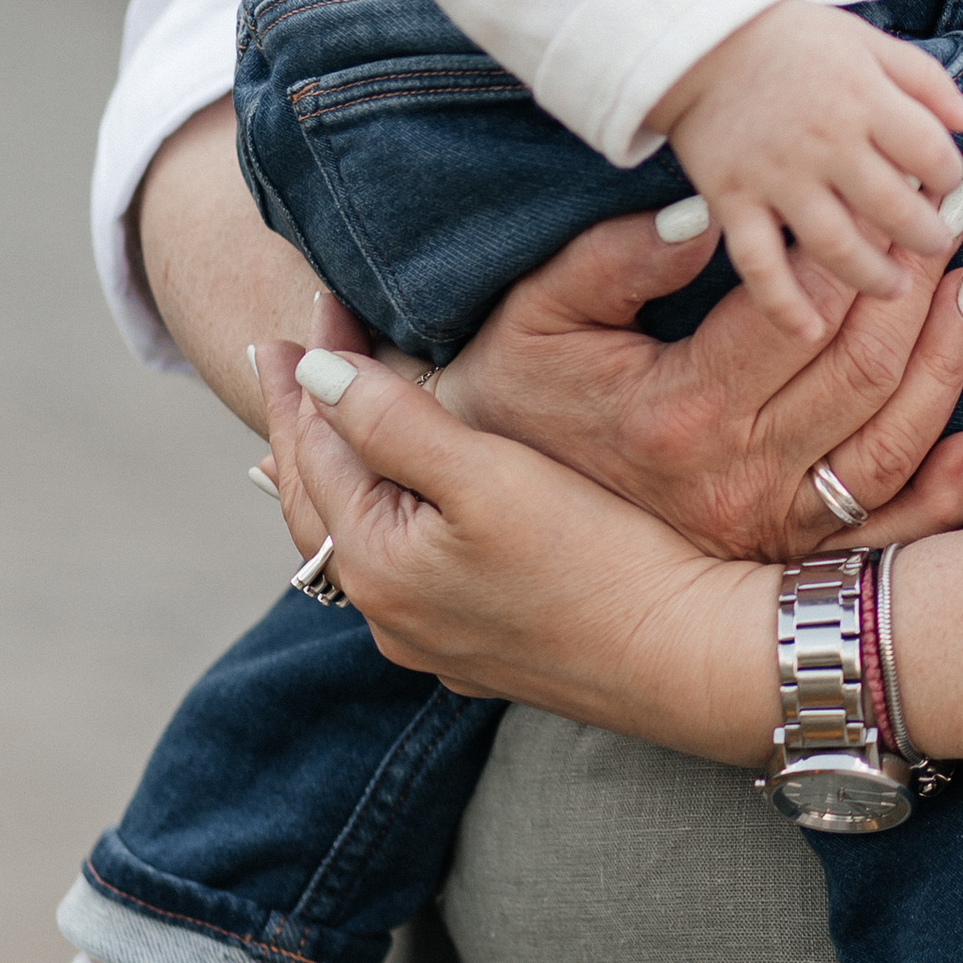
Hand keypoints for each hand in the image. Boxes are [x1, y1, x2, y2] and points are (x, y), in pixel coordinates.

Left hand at [262, 341, 779, 764]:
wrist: (684, 658)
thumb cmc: (596, 558)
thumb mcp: (487, 473)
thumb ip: (393, 420)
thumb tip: (314, 374)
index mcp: (376, 564)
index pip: (316, 446)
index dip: (308, 370)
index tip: (306, 305)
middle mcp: (388, 614)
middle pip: (316, 502)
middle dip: (299, 422)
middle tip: (278, 356)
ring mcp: (433, 639)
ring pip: (353, 541)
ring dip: (334, 475)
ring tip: (312, 429)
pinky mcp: (481, 649)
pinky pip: (400, 571)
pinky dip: (378, 519)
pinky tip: (392, 511)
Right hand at [430, 201, 962, 559]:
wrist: (479, 518)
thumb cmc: (511, 397)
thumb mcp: (538, 311)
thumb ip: (619, 256)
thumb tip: (707, 214)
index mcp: (677, 411)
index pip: (799, 313)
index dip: (856, 246)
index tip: (897, 188)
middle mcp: (733, 480)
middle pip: (861, 372)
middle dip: (918, 281)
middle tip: (956, 209)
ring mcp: (764, 531)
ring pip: (889, 446)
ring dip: (947, 362)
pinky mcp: (779, 559)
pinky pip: (883, 537)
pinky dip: (945, 494)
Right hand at [650, 0, 962, 332]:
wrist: (700, 38)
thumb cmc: (794, 40)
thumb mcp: (869, 41)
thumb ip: (925, 80)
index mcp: (865, 98)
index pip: (929, 153)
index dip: (948, 175)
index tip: (945, 183)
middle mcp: (826, 142)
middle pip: (893, 209)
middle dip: (926, 236)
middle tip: (933, 244)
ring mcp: (778, 177)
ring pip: (837, 246)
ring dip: (874, 277)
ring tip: (894, 287)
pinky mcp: (733, 200)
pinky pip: (759, 263)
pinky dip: (783, 304)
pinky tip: (809, 332)